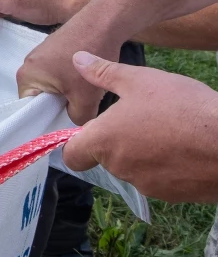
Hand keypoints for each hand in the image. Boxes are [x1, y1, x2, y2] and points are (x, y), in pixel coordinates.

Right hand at [16, 18, 123, 124]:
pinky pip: (57, 75)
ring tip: (86, 92)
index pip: (29, 109)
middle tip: (80, 108)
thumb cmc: (88, 58)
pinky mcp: (52, 50)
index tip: (65, 122)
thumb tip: (75, 124)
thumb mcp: (86, 99)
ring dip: (67, 92)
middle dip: (59, 105)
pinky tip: (87, 78)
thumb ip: (77, 119)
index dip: (47, 119)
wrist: (102, 24)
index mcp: (26, 77)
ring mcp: (39, 56)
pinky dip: (71, 80)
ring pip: (52, 86)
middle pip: (40, 98)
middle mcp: (27, 65)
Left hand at [61, 52, 217, 202]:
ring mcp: (147, 185)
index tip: (92, 130)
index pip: (72, 156)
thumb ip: (103, 73)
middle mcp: (120, 168)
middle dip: (118, 140)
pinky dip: (166, 166)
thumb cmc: (182, 107)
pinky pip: (160, 179)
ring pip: (134, 168)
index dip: (77, 144)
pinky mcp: (173, 196)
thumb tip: (77, 60)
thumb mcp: (139, 80)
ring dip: (143, 152)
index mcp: (104, 141)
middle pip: (106, 158)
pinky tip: (184, 147)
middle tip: (142, 118)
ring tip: (167, 129)